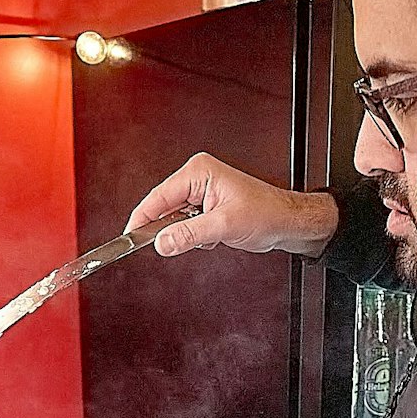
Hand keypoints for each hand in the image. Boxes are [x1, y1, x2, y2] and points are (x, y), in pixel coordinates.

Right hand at [126, 152, 340, 258]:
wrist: (286, 222)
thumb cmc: (266, 213)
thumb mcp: (225, 226)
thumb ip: (190, 235)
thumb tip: (162, 242)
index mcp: (198, 172)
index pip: (158, 196)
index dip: (141, 219)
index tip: (129, 237)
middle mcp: (197, 178)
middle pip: (162, 207)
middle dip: (168, 229)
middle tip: (172, 245)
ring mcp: (200, 192)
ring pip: (173, 219)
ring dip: (184, 233)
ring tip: (209, 236)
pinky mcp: (204, 206)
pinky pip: (184, 224)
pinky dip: (193, 236)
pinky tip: (211, 236)